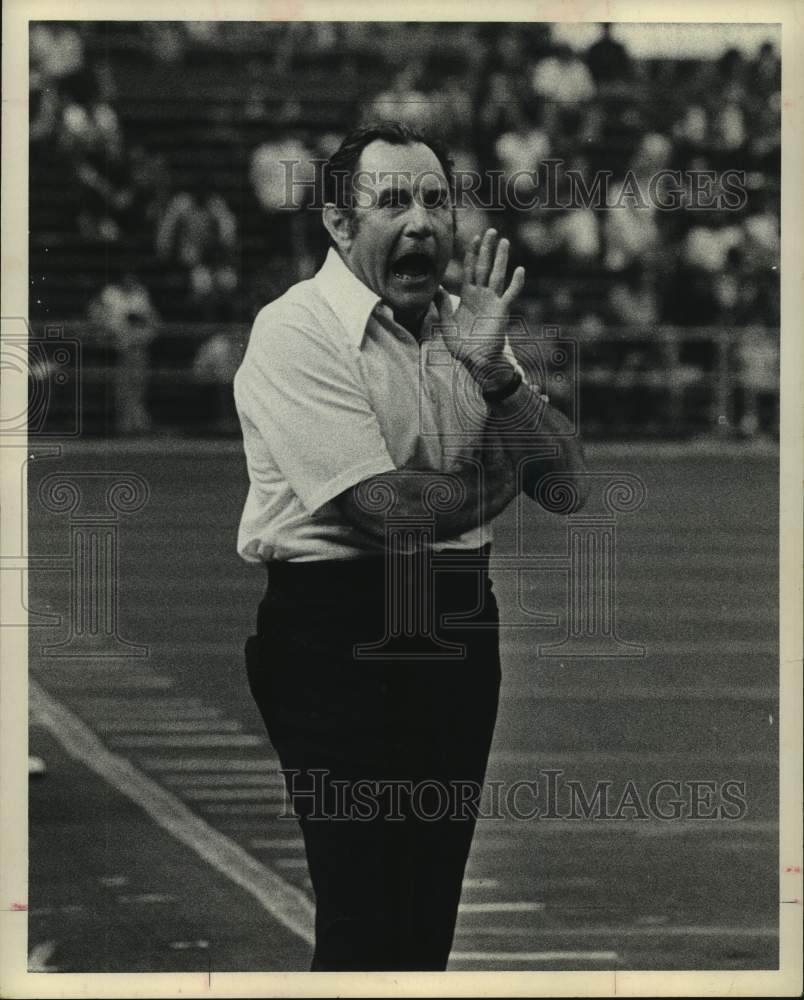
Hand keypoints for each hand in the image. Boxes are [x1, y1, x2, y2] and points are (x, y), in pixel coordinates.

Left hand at [436, 228, 524, 376]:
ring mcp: (493, 301)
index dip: (472, 254)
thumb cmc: (461, 345)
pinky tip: (520, 269)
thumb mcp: (446, 324)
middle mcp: (481, 295)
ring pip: (497, 275)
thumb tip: (435, 288)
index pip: (470, 270)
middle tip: (491, 231)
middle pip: (484, 267)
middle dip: (487, 249)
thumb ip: (442, 305)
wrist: (476, 361)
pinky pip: (510, 294)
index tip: (474, 238)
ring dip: (501, 259)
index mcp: (468, 296)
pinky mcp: (502, 310)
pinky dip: (516, 282)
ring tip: (504, 242)